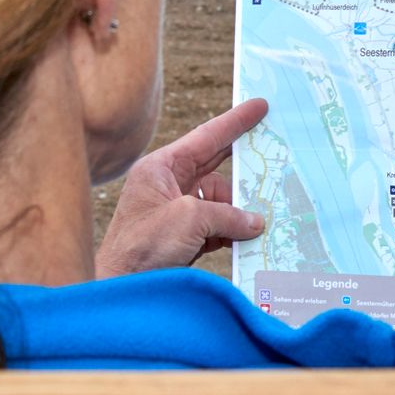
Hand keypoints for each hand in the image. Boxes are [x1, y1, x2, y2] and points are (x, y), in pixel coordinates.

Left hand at [96, 98, 270, 277]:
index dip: (235, 121)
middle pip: (215, 167)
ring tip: (254, 222)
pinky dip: (231, 232)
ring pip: (220, 201)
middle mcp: (168, 185)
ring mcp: (176, 211)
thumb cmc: (142, 247)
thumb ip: (227, 214)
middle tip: (272, 151)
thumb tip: (255, 221)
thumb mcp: (189, 220)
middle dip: (242, 166)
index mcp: (161, 169)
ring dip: (237, 213)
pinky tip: (243, 240)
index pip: (206, 137)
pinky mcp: (183, 236)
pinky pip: (217, 225)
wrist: (121, 288)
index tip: (260, 105)